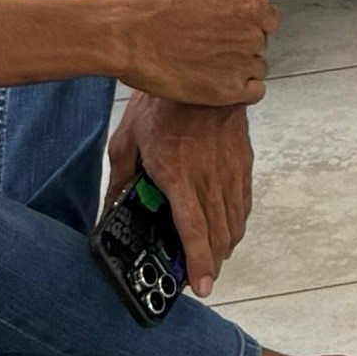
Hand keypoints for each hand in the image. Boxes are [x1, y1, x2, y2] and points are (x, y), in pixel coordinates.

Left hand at [110, 92, 255, 293]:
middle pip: (218, 234)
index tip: (202, 286)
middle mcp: (209, 178)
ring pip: (235, 221)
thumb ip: (121, 179)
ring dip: (225, 245)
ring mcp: (230, 170)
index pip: (194, 230)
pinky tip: (229, 227)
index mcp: (179, 177)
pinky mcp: (242, 160)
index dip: (199, 263)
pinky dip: (237, 221)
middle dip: (212, 262)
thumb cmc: (160, 104)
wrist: (202, 69)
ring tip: (213, 257)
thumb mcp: (127, 141)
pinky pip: (244, 201)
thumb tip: (112, 208)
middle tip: (201, 278)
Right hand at [111, 0, 278, 106]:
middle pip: (261, 46)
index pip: (271, 21)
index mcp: (248, 8)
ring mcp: (243, 63)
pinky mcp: (230, 91)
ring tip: (210, 68)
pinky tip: (220, 85)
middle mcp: (251, 35)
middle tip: (214, 52)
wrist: (133, 38)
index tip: (238, 33)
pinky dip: (241, 91)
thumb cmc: (160, 14)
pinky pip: (255, 92)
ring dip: (241, 70)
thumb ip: (239, 0)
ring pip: (258, 69)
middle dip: (243, 49)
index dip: (253, 28)